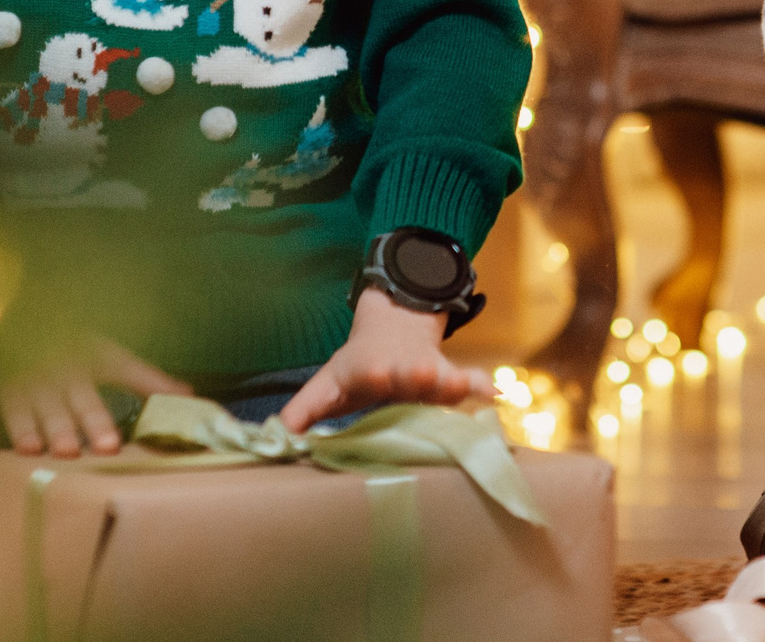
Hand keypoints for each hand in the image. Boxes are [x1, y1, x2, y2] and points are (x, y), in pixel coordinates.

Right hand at [0, 334, 193, 457]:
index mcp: (85, 363)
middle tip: (72, 450)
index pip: (100, 386)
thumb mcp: (107, 354)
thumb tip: (189, 395)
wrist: (12, 311)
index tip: (111, 445)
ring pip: (22, 407)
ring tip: (34, 450)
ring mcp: (17, 380)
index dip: (107, 413)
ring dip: (27, 427)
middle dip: (67, 425)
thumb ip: (145, 379)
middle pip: (61, 403)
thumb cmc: (66, 340)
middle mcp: (53, 373)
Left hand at [276, 288, 491, 431]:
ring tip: (462, 386)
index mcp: (365, 370)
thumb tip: (271, 438)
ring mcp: (426, 372)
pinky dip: (481, 387)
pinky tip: (494, 395)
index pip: (365, 373)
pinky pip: (469, 382)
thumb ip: (303, 411)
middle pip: (406, 374)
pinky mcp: (448, 377)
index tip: (375, 378)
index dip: (368, 378)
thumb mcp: (327, 384)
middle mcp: (398, 370)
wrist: (396, 326)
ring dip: (450, 383)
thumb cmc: (356, 368)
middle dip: (413, 377)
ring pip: (441, 377)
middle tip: (418, 375)